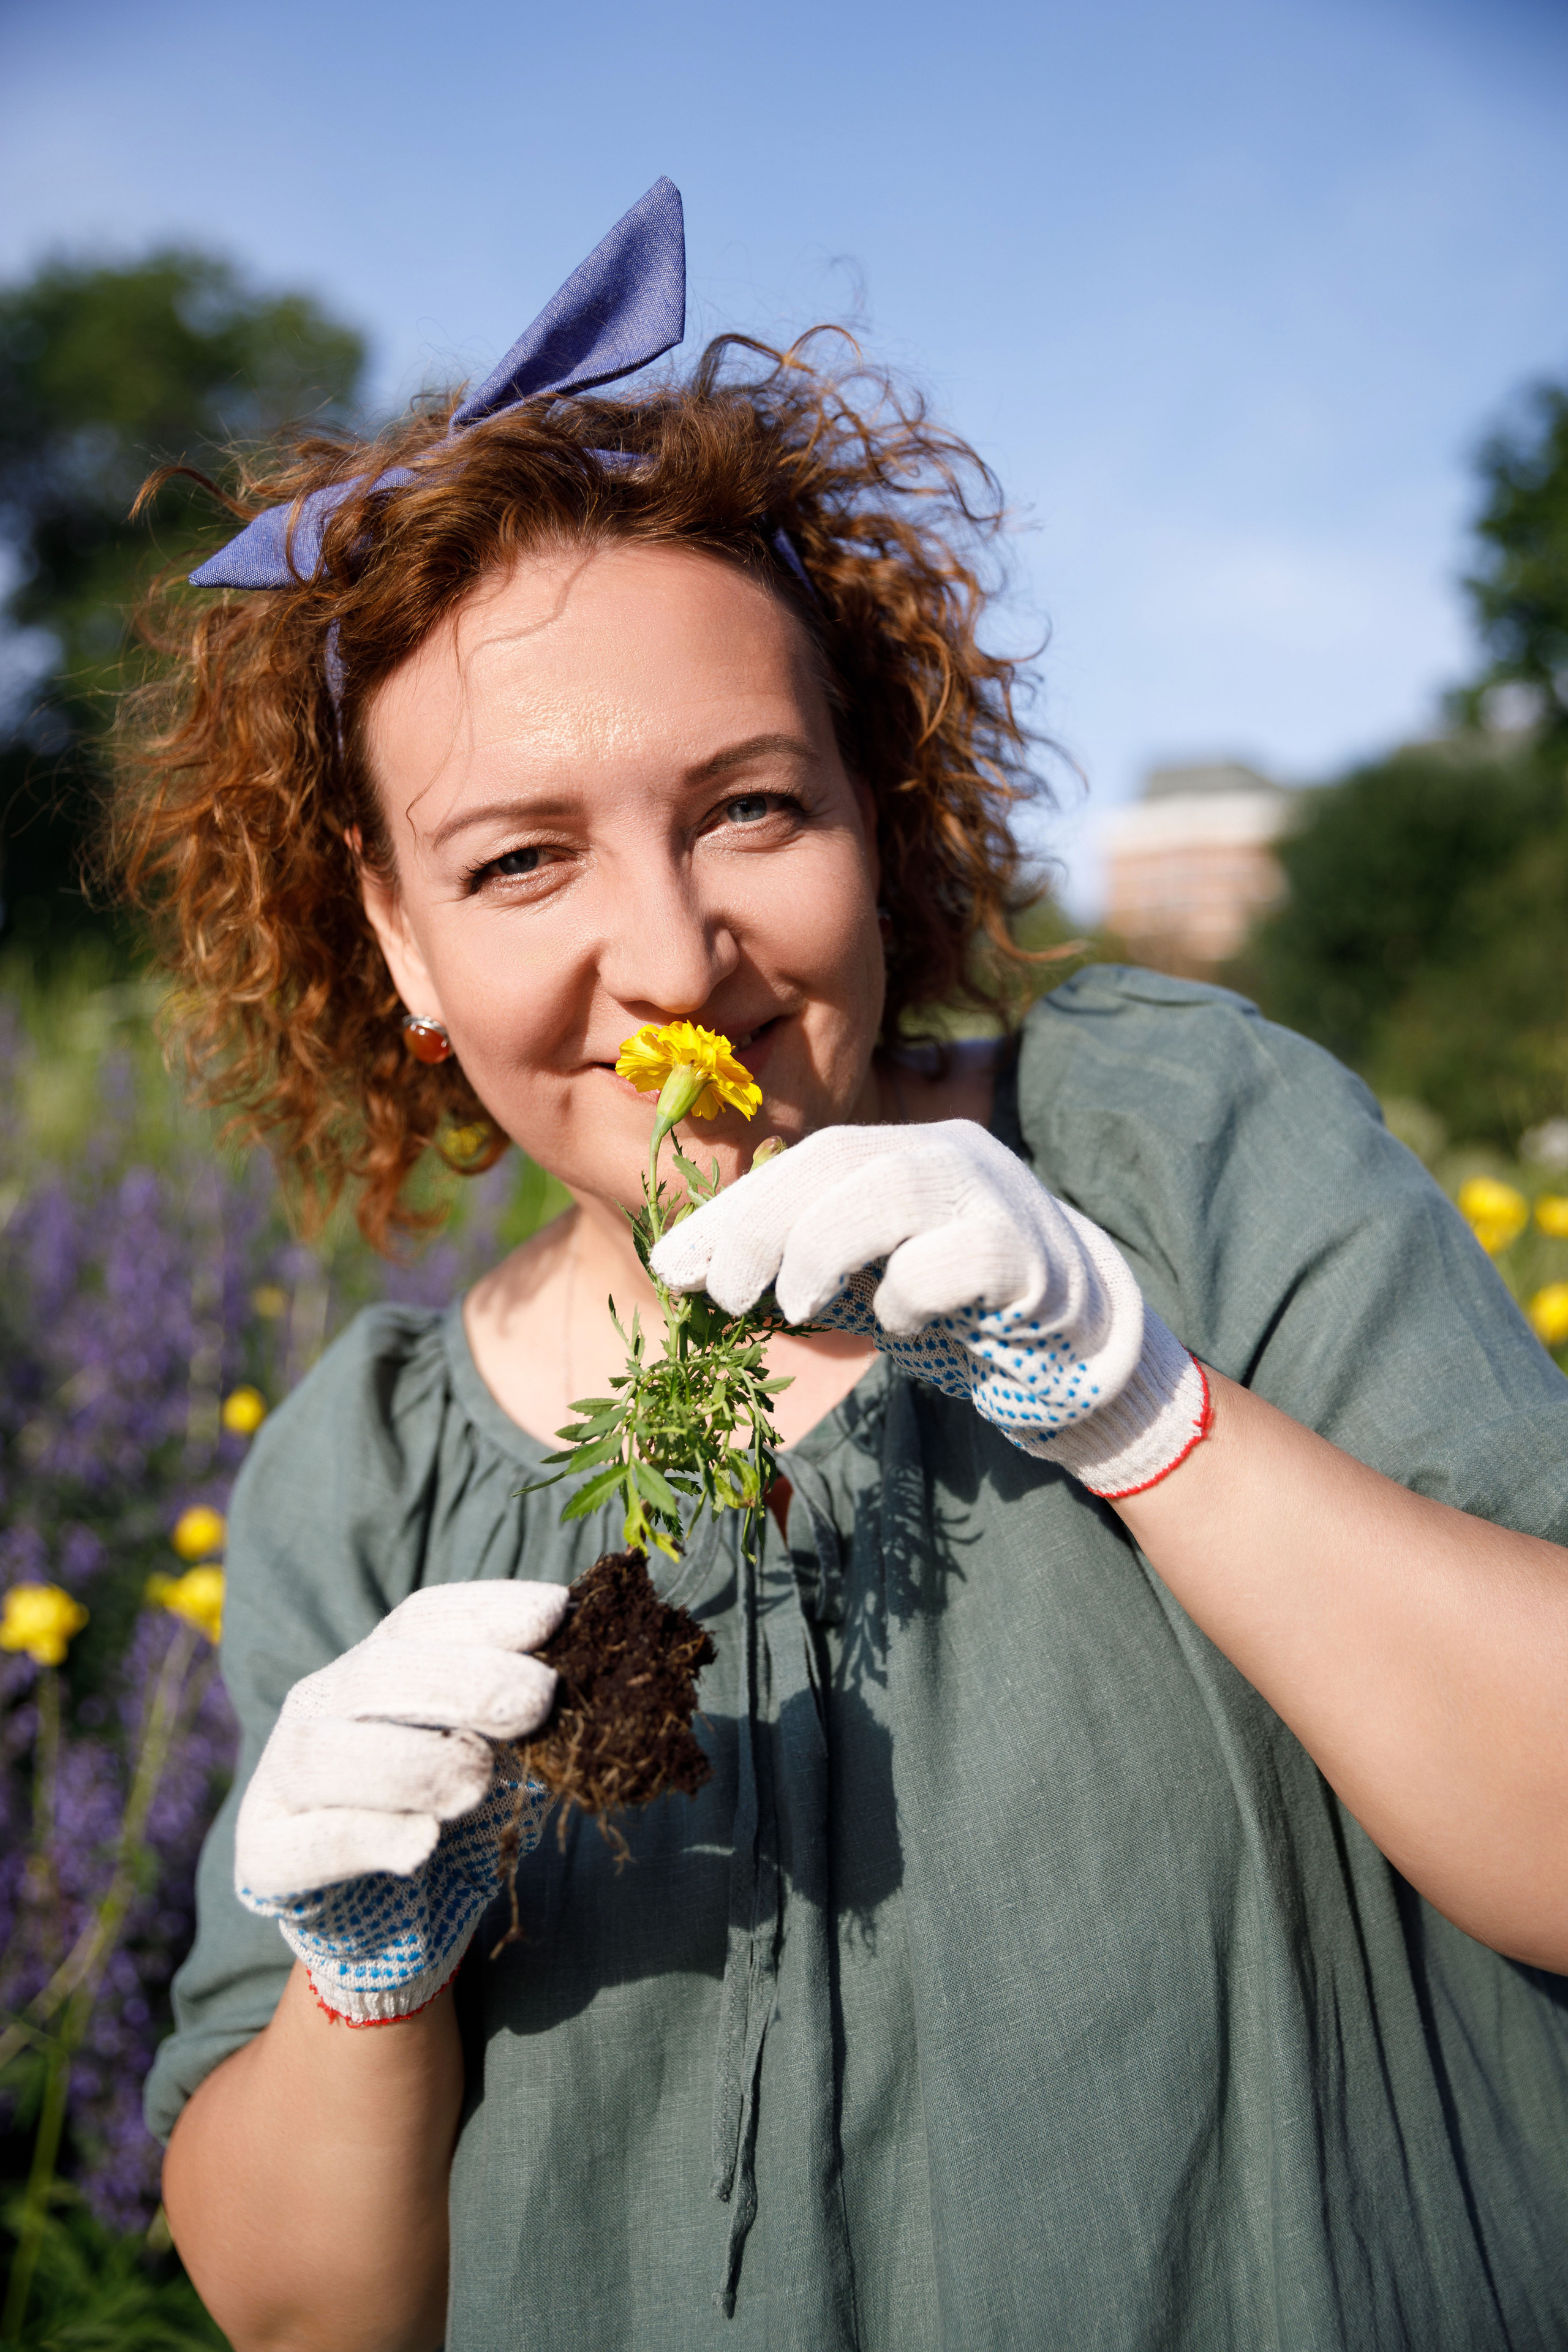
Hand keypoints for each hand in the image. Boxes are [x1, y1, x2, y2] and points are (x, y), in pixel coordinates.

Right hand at [235, 1580, 567, 2021]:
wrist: (377, 1915)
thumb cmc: (442, 1808)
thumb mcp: (488, 1748)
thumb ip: (522, 1711)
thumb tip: (599, 1662)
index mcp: (375, 1666)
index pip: (423, 1618)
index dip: (488, 1611)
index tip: (556, 1613)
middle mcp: (320, 1706)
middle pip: (379, 1674)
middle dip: (463, 1680)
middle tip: (539, 1701)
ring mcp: (282, 1779)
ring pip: (324, 1753)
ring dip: (411, 1761)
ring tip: (477, 1782)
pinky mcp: (266, 1855)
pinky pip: (308, 1842)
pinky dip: (367, 1837)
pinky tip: (422, 1843)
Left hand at [650, 1121, 1208, 1497]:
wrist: (1072, 1346)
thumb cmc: (952, 1306)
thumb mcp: (863, 1276)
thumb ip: (796, 1262)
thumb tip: (687, 1272)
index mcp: (904, 1147)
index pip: (804, 1158)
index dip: (733, 1209)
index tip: (673, 1265)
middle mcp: (950, 1151)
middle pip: (836, 1159)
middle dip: (760, 1226)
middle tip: (724, 1295)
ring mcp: (996, 1195)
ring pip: (891, 1189)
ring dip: (821, 1250)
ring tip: (795, 1307)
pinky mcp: (1032, 1256)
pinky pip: (954, 1259)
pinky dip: (909, 1293)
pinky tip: (901, 1322)